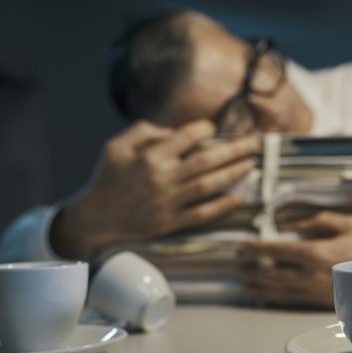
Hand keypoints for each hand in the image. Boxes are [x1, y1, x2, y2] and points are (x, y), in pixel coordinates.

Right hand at [51, 119, 260, 256]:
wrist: (95, 219)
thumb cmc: (107, 179)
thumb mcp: (115, 147)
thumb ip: (142, 131)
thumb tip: (171, 129)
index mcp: (149, 157)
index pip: (186, 137)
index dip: (205, 130)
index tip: (214, 129)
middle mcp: (162, 178)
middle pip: (206, 160)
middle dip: (234, 149)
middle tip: (256, 142)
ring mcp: (169, 202)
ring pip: (209, 185)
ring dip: (234, 174)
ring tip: (252, 165)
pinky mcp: (172, 222)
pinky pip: (203, 213)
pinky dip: (223, 206)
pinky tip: (240, 198)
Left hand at [239, 211, 351, 308]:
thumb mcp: (348, 222)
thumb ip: (320, 221)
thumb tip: (297, 227)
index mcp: (320, 253)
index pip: (280, 251)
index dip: (258, 249)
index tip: (243, 246)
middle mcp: (317, 276)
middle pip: (275, 276)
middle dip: (254, 271)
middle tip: (239, 266)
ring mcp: (321, 293)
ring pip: (282, 293)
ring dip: (261, 289)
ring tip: (245, 284)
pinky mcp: (326, 304)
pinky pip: (296, 302)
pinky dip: (277, 299)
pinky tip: (266, 296)